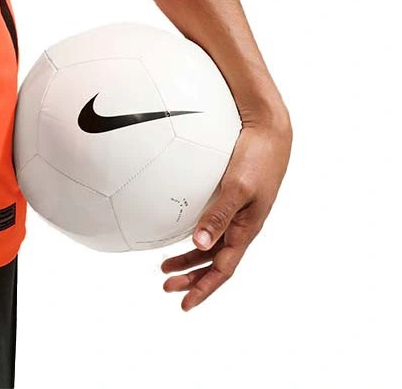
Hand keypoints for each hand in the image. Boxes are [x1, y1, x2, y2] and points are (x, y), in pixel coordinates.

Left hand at [160, 113, 291, 310]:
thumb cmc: (257, 158)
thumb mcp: (237, 188)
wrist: (268, 130)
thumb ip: (218, 215)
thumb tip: (198, 244)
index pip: (222, 269)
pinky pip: (213, 224)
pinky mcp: (232, 196)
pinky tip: (182, 233)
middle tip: (166, 285)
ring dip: (190, 258)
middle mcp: (242, 225)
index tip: (184, 303)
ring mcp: (238, 211)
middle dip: (191, 277)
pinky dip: (197, 235)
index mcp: (246, 229)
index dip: (203, 288)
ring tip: (166, 267)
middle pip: (214, 261)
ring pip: (212, 245)